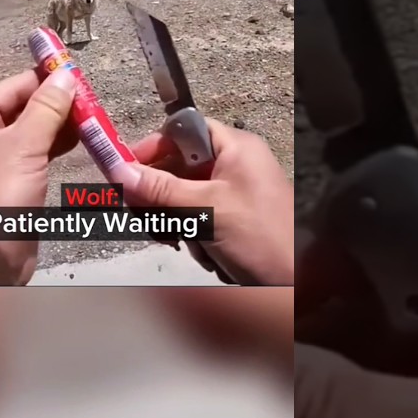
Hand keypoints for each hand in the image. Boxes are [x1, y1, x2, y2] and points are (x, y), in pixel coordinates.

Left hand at [0, 68, 78, 284]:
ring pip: (35, 131)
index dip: (49, 80)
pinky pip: (38, 154)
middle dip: (60, 103)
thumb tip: (67, 75)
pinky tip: (83, 140)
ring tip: (96, 120)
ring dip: (63, 125)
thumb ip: (47, 109)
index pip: (16, 85)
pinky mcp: (13, 181)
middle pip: (26, 107)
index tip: (84, 77)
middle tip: (96, 102)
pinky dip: (59, 145)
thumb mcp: (24, 147)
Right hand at [123, 118, 293, 284]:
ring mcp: (230, 194)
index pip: (181, 131)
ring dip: (174, 220)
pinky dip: (189, 234)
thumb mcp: (206, 209)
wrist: (301, 286)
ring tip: (178, 239)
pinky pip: (194, 218)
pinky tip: (197, 250)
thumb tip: (117, 170)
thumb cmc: (262, 237)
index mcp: (234, 147)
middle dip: (159, 195)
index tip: (127, 172)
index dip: (153, 148)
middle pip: (175, 166)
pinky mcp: (228, 220)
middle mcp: (232, 165)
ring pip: (180, 197)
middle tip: (147, 217)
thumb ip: (160, 189)